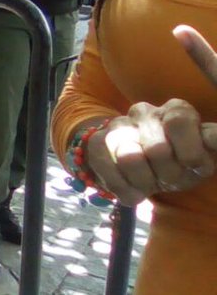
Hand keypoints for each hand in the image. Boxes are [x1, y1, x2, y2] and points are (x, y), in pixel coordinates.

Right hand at [84, 26, 216, 204]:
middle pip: (157, 148)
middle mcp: (145, 112)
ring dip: (144, 181)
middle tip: (170, 179)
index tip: (193, 165)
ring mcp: (119, 125)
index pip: (180, 121)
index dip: (188, 151)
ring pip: (129, 158)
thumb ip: (211, 143)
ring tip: (150, 184)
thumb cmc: (179, 161)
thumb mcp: (201, 157)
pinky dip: (122, 187)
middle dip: (168, 174)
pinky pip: (105, 166)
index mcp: (176, 111)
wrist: (141, 168)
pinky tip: (133, 192)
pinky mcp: (98, 141)